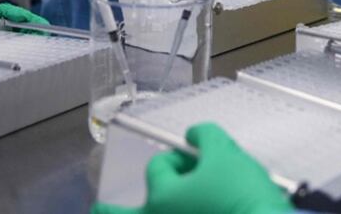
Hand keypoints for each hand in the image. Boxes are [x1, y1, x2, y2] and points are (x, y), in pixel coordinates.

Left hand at [91, 123, 290, 213]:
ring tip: (110, 213)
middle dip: (108, 213)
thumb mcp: (226, 155)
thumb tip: (194, 135)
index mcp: (162, 198)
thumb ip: (206, 137)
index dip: (176, 159)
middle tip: (98, 211)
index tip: (194, 159)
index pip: (159, 169)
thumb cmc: (243, 198)